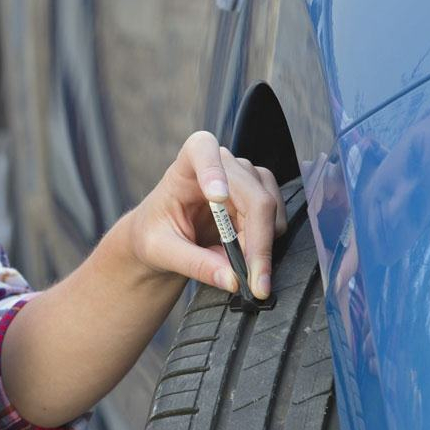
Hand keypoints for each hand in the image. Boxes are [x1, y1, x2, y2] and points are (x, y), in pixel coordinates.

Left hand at [118, 131, 286, 299]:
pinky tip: (246, 261)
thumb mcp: (161, 251)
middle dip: (256, 240)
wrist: (162, 239)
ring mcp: (244, 179)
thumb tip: (232, 279)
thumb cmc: (154, 235)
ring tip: (240, 271)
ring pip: (269, 209)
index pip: (202, 148)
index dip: (213, 169)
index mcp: (185, 166)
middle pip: (252, 194)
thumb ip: (194, 264)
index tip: (216, 197)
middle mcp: (221, 165)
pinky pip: (275, 221)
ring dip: (262, 245)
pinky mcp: (259, 197)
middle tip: (252, 281)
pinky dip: (266, 246)